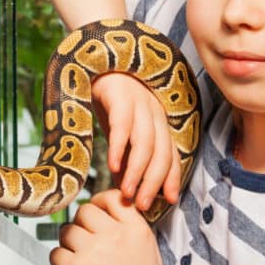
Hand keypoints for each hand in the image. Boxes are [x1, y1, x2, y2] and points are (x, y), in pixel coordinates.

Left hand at [50, 190, 174, 264]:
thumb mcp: (148, 253)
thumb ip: (129, 229)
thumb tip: (102, 209)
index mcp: (137, 230)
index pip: (112, 197)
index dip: (99, 202)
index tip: (95, 211)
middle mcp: (116, 236)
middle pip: (84, 211)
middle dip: (81, 225)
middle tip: (86, 243)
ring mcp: (94, 252)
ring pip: (67, 231)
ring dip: (69, 243)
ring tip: (81, 260)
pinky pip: (56, 253)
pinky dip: (60, 262)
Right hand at [92, 73, 180, 210]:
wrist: (93, 60)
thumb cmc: (107, 97)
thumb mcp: (120, 127)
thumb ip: (127, 153)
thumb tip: (126, 186)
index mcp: (158, 119)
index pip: (171, 153)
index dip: (171, 178)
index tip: (168, 201)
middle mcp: (154, 111)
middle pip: (161, 152)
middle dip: (153, 182)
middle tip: (141, 205)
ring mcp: (138, 102)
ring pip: (145, 142)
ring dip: (137, 171)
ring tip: (127, 192)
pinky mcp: (118, 94)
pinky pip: (123, 125)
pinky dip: (119, 148)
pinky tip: (113, 166)